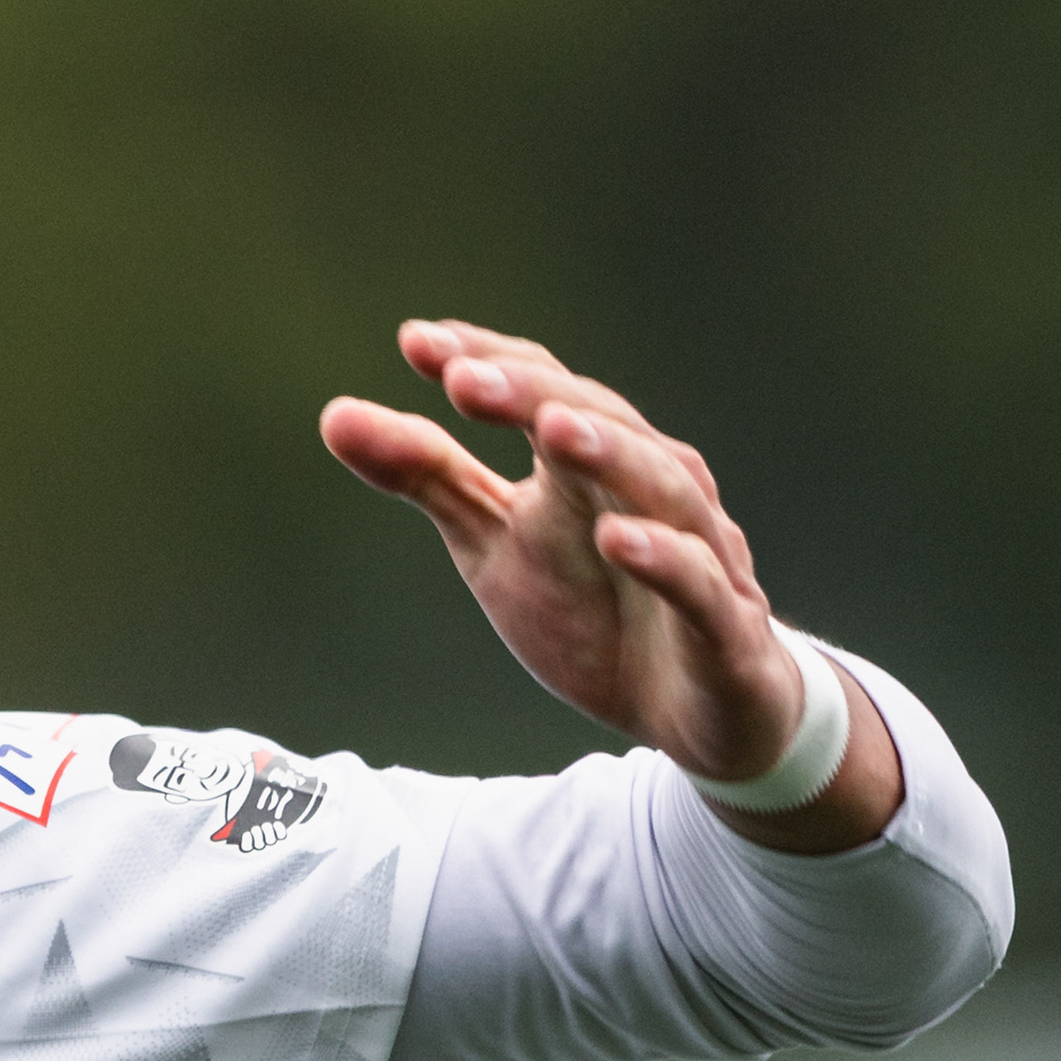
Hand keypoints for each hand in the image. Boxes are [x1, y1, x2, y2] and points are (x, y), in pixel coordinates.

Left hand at [320, 320, 900, 850]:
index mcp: (593, 465)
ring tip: (548, 427)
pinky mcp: (726, 629)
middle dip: (533, 396)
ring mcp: (702, 554)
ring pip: (662, 488)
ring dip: (607, 454)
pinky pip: (701, 586)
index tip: (416, 344)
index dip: (488, 365)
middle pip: (599, 424)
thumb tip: (334, 413)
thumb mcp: (494, 542)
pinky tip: (616, 538)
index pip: (544, 392)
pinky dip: (664, 558)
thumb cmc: (594, 610)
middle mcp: (653, 490)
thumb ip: (427, 476)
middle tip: (464, 376)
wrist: (690, 717)